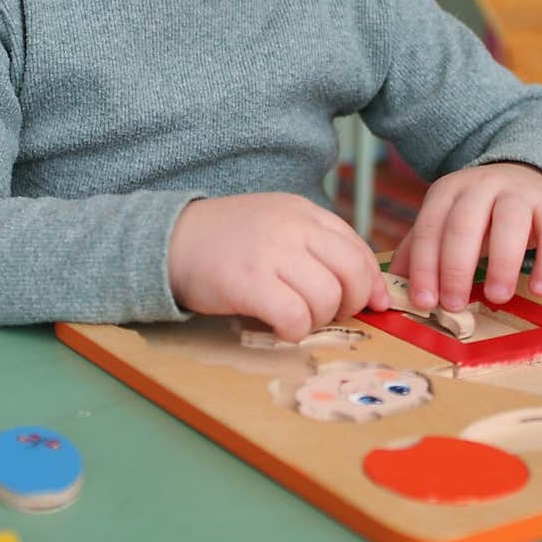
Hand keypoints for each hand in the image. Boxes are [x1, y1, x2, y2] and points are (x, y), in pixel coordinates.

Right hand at [168, 193, 389, 341]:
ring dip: (318, 319)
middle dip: (351, 303)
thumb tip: (367, 288)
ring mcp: (271, 253)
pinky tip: (279, 325)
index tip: (372, 304)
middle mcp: (293, 227)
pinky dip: (294, 330)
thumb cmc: (227, 240)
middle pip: (353, 273)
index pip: (358, 248)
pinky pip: (295, 316)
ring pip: (327, 298)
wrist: (169, 239)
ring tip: (296, 316)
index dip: (371, 283)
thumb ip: (316, 246)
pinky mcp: (249, 282)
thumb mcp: (277, 225)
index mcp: (303, 212)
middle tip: (330, 313)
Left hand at [388, 163, 541, 311]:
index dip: (424, 267)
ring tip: (497, 297)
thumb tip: (392, 286)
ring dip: (501, 264)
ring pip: (509, 223)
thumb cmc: (479, 213)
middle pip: (464, 224)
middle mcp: (480, 187)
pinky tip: (538, 288)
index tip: (424, 302)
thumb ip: (419, 249)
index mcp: (447, 192)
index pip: (429, 229)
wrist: (526, 176)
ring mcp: (518, 193)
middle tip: (454, 304)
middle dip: (455, 268)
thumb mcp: (445, 221)